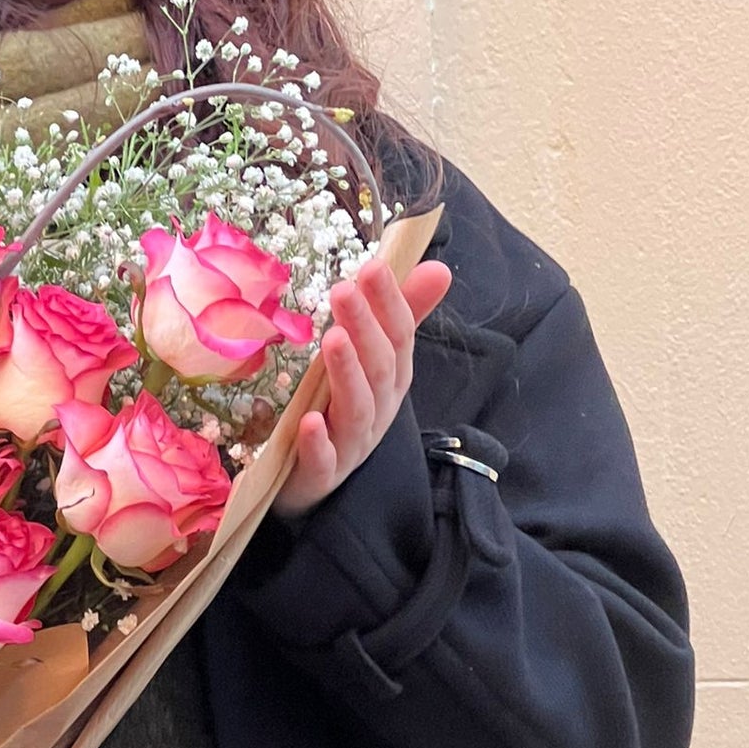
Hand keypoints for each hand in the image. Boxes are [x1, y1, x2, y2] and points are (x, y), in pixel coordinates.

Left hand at [273, 253, 453, 519]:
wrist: (312, 482)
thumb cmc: (342, 410)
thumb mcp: (373, 361)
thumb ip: (402, 316)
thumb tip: (439, 267)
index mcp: (391, 381)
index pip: (399, 337)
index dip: (390, 303)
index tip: (374, 265)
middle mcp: (379, 411)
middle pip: (378, 368)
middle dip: (365, 328)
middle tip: (344, 289)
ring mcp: (351, 445)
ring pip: (357, 409)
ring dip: (347, 374)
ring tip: (333, 339)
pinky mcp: (321, 475)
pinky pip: (324, 461)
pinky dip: (319, 443)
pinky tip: (309, 421)